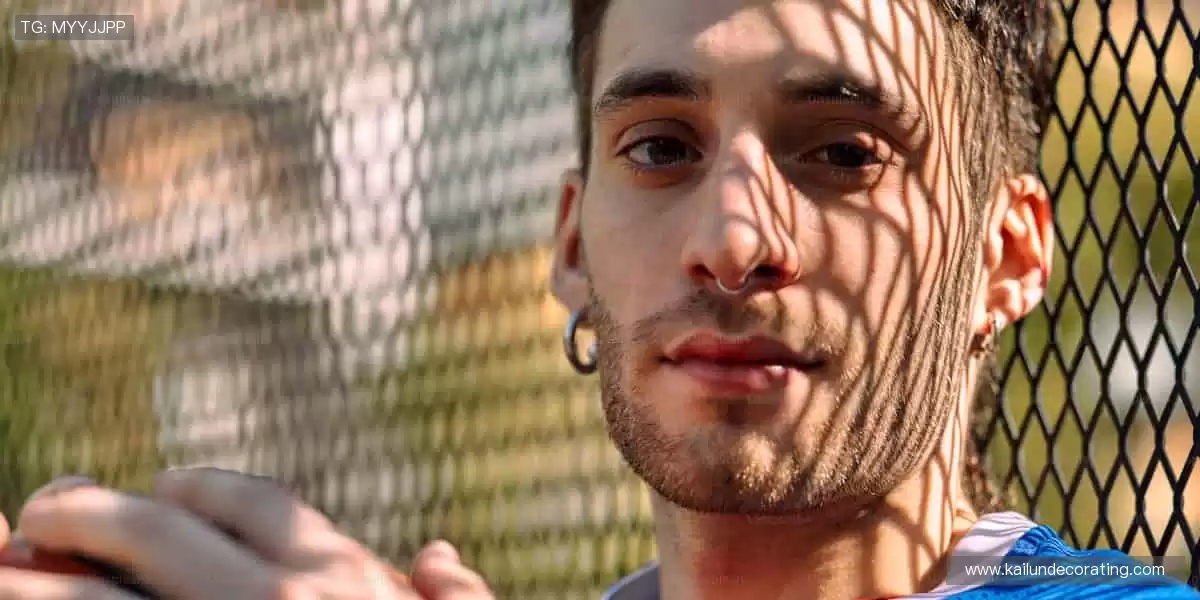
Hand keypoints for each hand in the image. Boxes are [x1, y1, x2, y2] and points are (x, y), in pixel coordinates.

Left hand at [0, 468, 496, 599]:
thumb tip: (437, 554)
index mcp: (344, 581)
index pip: (248, 501)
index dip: (190, 488)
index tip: (156, 493)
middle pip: (159, 529)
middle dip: (88, 509)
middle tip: (48, 508)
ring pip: (102, 594)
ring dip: (38, 571)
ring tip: (5, 560)